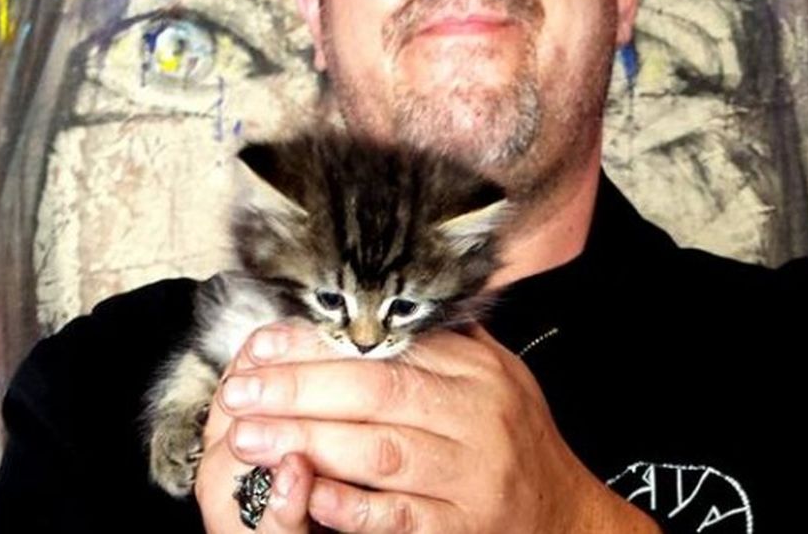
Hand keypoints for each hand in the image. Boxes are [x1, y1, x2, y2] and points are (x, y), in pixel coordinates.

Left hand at [215, 322, 659, 532]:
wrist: (565, 515)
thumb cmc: (517, 440)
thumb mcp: (494, 376)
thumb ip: (442, 342)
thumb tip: (381, 296)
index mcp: (476, 369)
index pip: (388, 345)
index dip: (319, 344)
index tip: (264, 343)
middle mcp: (477, 415)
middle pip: (377, 390)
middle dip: (299, 388)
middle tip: (242, 391)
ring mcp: (472, 474)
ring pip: (380, 450)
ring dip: (308, 441)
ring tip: (251, 438)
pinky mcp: (463, 526)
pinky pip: (401, 515)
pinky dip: (353, 506)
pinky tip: (310, 494)